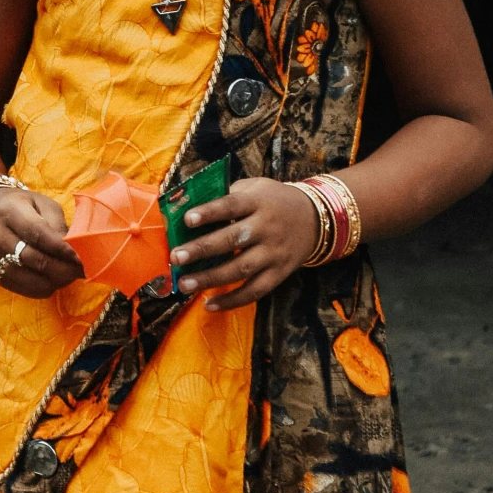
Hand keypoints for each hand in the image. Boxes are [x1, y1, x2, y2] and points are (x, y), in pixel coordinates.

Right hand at [0, 185, 84, 296]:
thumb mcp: (41, 203)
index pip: (39, 234)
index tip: (84, 257)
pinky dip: (46, 287)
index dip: (63, 248)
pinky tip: (56, 278)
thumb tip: (75, 249)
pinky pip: (26, 289)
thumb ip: (58, 224)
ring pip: (33, 280)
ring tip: (73, 274)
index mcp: (9, 211)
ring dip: (58, 281)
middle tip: (85, 270)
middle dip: (66, 268)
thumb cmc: (21, 205)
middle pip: (36, 260)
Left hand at [169, 177, 321, 311]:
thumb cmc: (273, 201)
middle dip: (203, 249)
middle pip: (233, 240)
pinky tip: (208, 305)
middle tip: (177, 257)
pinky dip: (232, 301)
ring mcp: (274, 253)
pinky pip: (255, 291)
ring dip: (211, 279)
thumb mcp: (255, 188)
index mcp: (258, 202)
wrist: (316, 218)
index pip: (232, 206)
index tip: (187, 219)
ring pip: (241, 269)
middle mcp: (266, 227)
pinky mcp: (279, 273)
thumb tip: (187, 206)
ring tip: (185, 284)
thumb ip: (228, 195)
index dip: (210, 212)